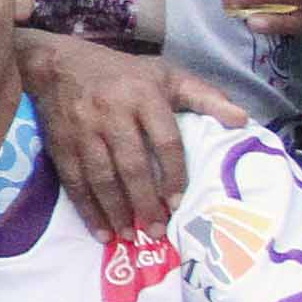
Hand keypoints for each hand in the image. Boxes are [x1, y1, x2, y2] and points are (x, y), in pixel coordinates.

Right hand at [19, 32, 258, 236]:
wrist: (59, 64)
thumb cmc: (123, 74)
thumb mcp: (167, 75)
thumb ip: (205, 97)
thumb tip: (242, 120)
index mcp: (143, 96)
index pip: (165, 141)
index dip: (174, 174)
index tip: (179, 203)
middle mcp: (112, 113)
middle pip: (131, 164)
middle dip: (144, 201)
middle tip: (157, 230)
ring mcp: (83, 130)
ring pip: (101, 177)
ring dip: (116, 210)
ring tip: (130, 236)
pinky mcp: (61, 144)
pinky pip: (74, 181)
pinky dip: (87, 209)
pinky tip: (100, 230)